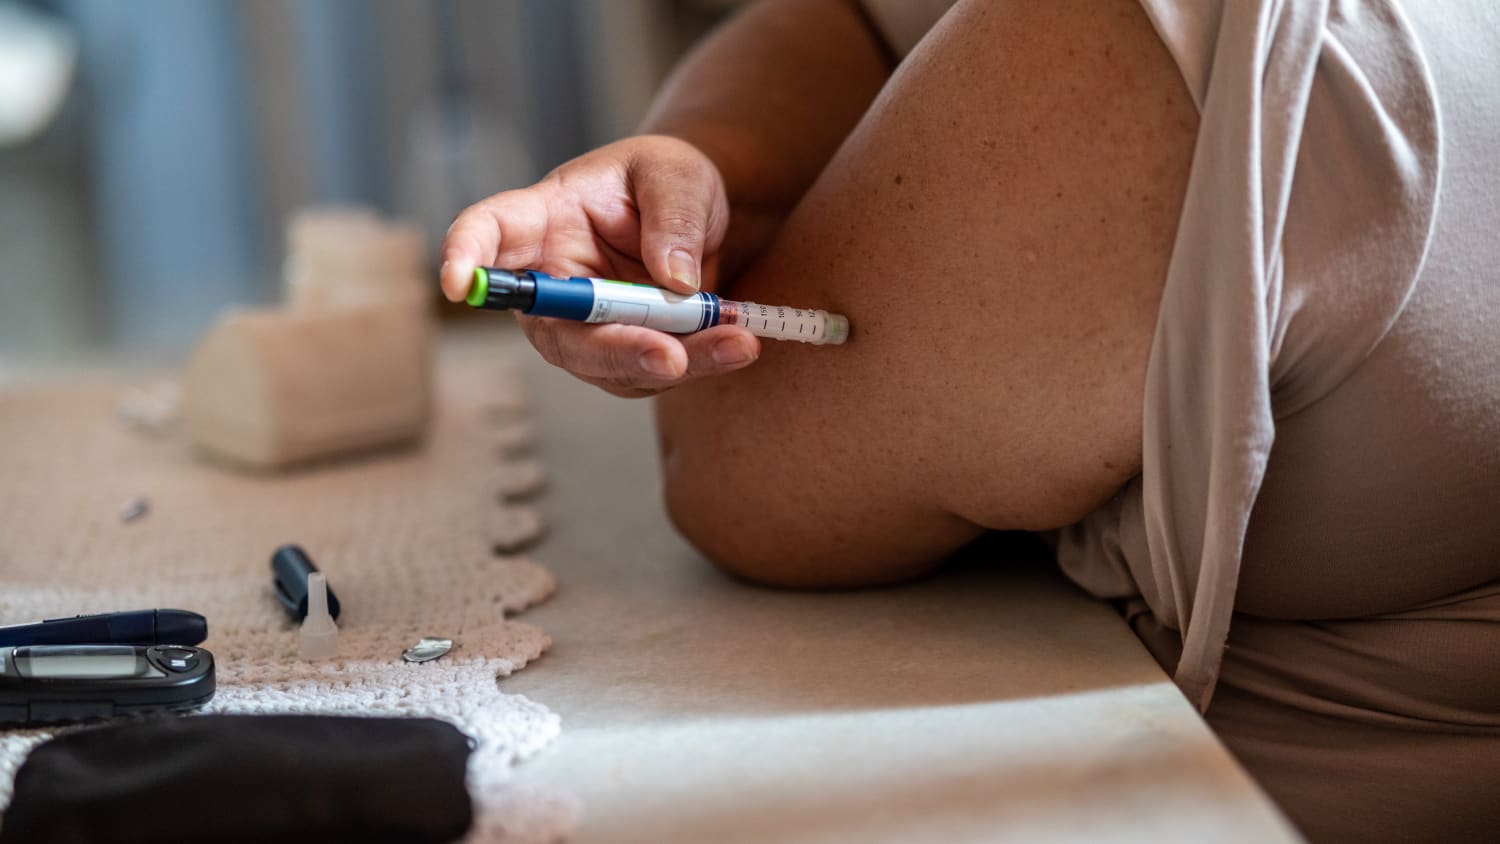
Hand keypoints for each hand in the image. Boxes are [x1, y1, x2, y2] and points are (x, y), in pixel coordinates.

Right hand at [440, 135, 761, 396]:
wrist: (696, 213)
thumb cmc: (666, 179)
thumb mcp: (676, 173)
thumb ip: (674, 216)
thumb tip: (676, 282)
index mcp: (543, 217)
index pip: (488, 233)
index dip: (465, 258)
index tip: (457, 284)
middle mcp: (553, 280)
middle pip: (557, 329)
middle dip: (613, 351)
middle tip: (671, 357)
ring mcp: (585, 324)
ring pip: (608, 363)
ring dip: (674, 363)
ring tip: (736, 343)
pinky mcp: (622, 351)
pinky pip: (648, 372)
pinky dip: (698, 363)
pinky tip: (737, 342)